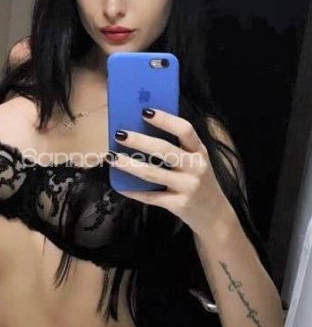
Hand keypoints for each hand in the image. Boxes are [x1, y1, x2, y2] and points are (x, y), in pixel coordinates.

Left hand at [108, 108, 233, 236]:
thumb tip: (142, 131)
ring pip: (153, 173)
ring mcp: (188, 187)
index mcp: (199, 151)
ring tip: (112, 157)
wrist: (215, 215)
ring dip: (130, 165)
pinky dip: (133, 191)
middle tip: (119, 134)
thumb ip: (178, 149)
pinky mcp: (179, 205)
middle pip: (165, 150)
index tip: (145, 111)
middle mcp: (196, 167)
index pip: (185, 130)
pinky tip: (120, 186)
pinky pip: (151, 197)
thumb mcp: (196, 162)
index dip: (165, 119)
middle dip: (140, 141)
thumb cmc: (199, 182)